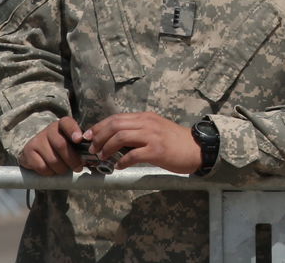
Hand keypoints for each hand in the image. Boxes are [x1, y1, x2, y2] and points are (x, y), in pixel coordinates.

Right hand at [19, 116, 85, 175]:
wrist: (37, 150)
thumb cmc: (60, 146)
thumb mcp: (71, 141)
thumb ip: (81, 146)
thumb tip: (93, 157)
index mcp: (62, 124)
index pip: (67, 123)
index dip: (73, 131)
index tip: (78, 140)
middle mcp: (49, 130)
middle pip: (61, 145)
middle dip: (72, 160)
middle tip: (78, 168)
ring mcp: (38, 139)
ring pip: (53, 159)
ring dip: (62, 169)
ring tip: (65, 170)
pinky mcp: (28, 151)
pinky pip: (42, 166)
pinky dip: (49, 172)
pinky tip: (52, 170)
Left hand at [86, 111, 201, 173]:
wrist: (196, 148)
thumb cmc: (175, 142)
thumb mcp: (155, 129)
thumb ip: (138, 131)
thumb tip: (115, 140)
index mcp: (145, 117)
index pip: (116, 118)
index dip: (99, 127)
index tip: (88, 136)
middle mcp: (147, 123)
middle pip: (115, 125)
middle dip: (99, 137)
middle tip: (93, 149)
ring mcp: (152, 136)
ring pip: (121, 137)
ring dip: (107, 148)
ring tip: (103, 157)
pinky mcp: (157, 150)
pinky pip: (133, 155)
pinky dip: (122, 161)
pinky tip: (119, 166)